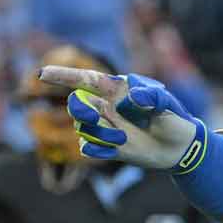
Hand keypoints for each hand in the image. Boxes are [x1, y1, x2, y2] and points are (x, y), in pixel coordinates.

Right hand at [37, 67, 205, 171]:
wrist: (180, 147)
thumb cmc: (175, 119)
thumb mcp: (167, 104)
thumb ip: (152, 96)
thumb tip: (133, 96)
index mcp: (117, 91)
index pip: (86, 80)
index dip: (63, 76)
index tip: (42, 73)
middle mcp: (107, 108)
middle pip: (78, 105)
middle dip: (80, 110)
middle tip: (96, 116)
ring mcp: (106, 128)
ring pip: (84, 128)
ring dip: (99, 134)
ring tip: (122, 138)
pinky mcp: (108, 148)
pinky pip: (90, 148)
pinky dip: (98, 149)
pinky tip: (117, 149)